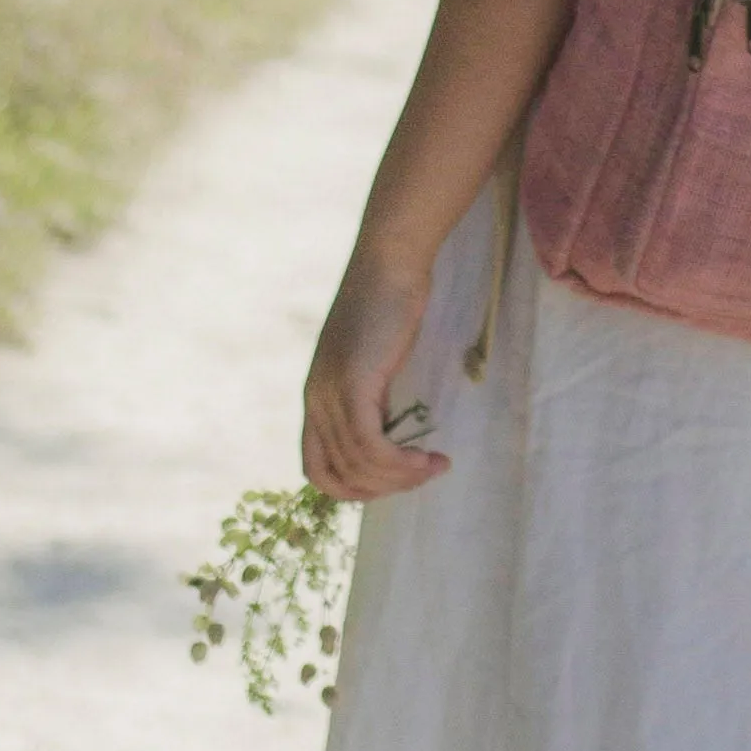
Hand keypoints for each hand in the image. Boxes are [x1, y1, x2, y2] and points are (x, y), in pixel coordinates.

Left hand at [301, 245, 447, 502]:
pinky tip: (427, 458)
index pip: (317, 469)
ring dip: (400, 478)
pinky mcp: (353, 384)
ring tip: (435, 467)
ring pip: (358, 465)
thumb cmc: (389, 304)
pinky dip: (399, 463)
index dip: (353, 489)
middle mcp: (315, 400)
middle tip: (421, 476)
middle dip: (382, 489)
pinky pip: (370, 447)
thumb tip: (389, 436)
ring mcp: (330, 393)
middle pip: (338, 475)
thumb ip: (371, 397)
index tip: (393, 481)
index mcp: (316, 397)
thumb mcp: (372, 360)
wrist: (390, 261)